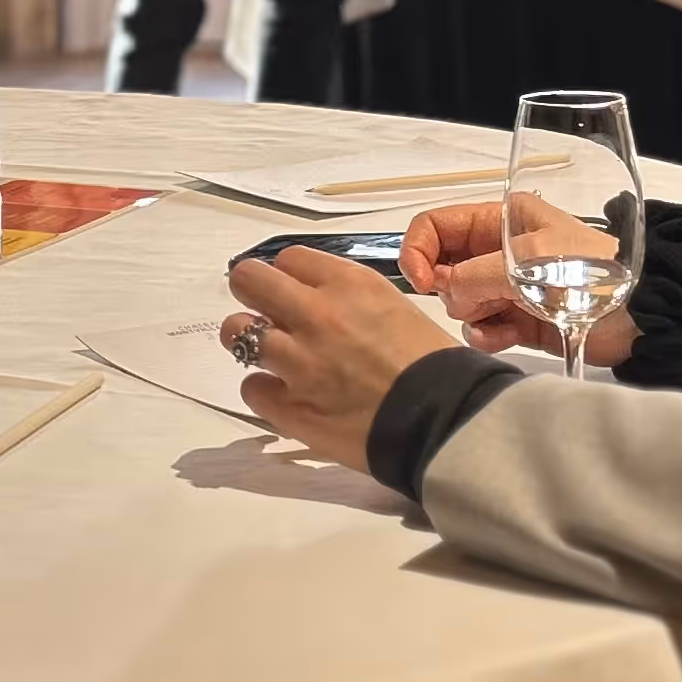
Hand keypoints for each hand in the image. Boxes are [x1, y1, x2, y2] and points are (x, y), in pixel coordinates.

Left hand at [222, 242, 464, 471]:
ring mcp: (298, 361)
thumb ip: (351, 299)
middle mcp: (317, 315)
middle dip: (253, 295)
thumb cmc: (435, 368)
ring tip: (270, 356)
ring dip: (249, 342)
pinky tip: (285, 396)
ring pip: (235, 332)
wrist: (447, 422)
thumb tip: (319, 301)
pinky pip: (250, 387)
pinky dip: (264, 391)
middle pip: (248, 280)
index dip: (288, 276)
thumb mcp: (397, 308)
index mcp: (348, 285)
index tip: (294, 292)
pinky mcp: (289, 406)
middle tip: (265, 314)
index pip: (288, 258)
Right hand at [399, 196, 645, 366]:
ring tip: (500, 319)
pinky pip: (481, 328)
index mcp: (500, 218)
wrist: (640, 313)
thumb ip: (475, 275)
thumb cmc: (588, 272)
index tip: (419, 281)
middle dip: (450, 289)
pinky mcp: (518, 319)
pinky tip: (504, 336)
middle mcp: (498, 249)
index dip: (418, 249)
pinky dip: (486, 335)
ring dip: (471, 315)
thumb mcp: (527, 262)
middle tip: (475, 301)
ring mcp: (508, 286)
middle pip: (442, 267)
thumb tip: (445, 293)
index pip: (436, 225)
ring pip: (459, 302)